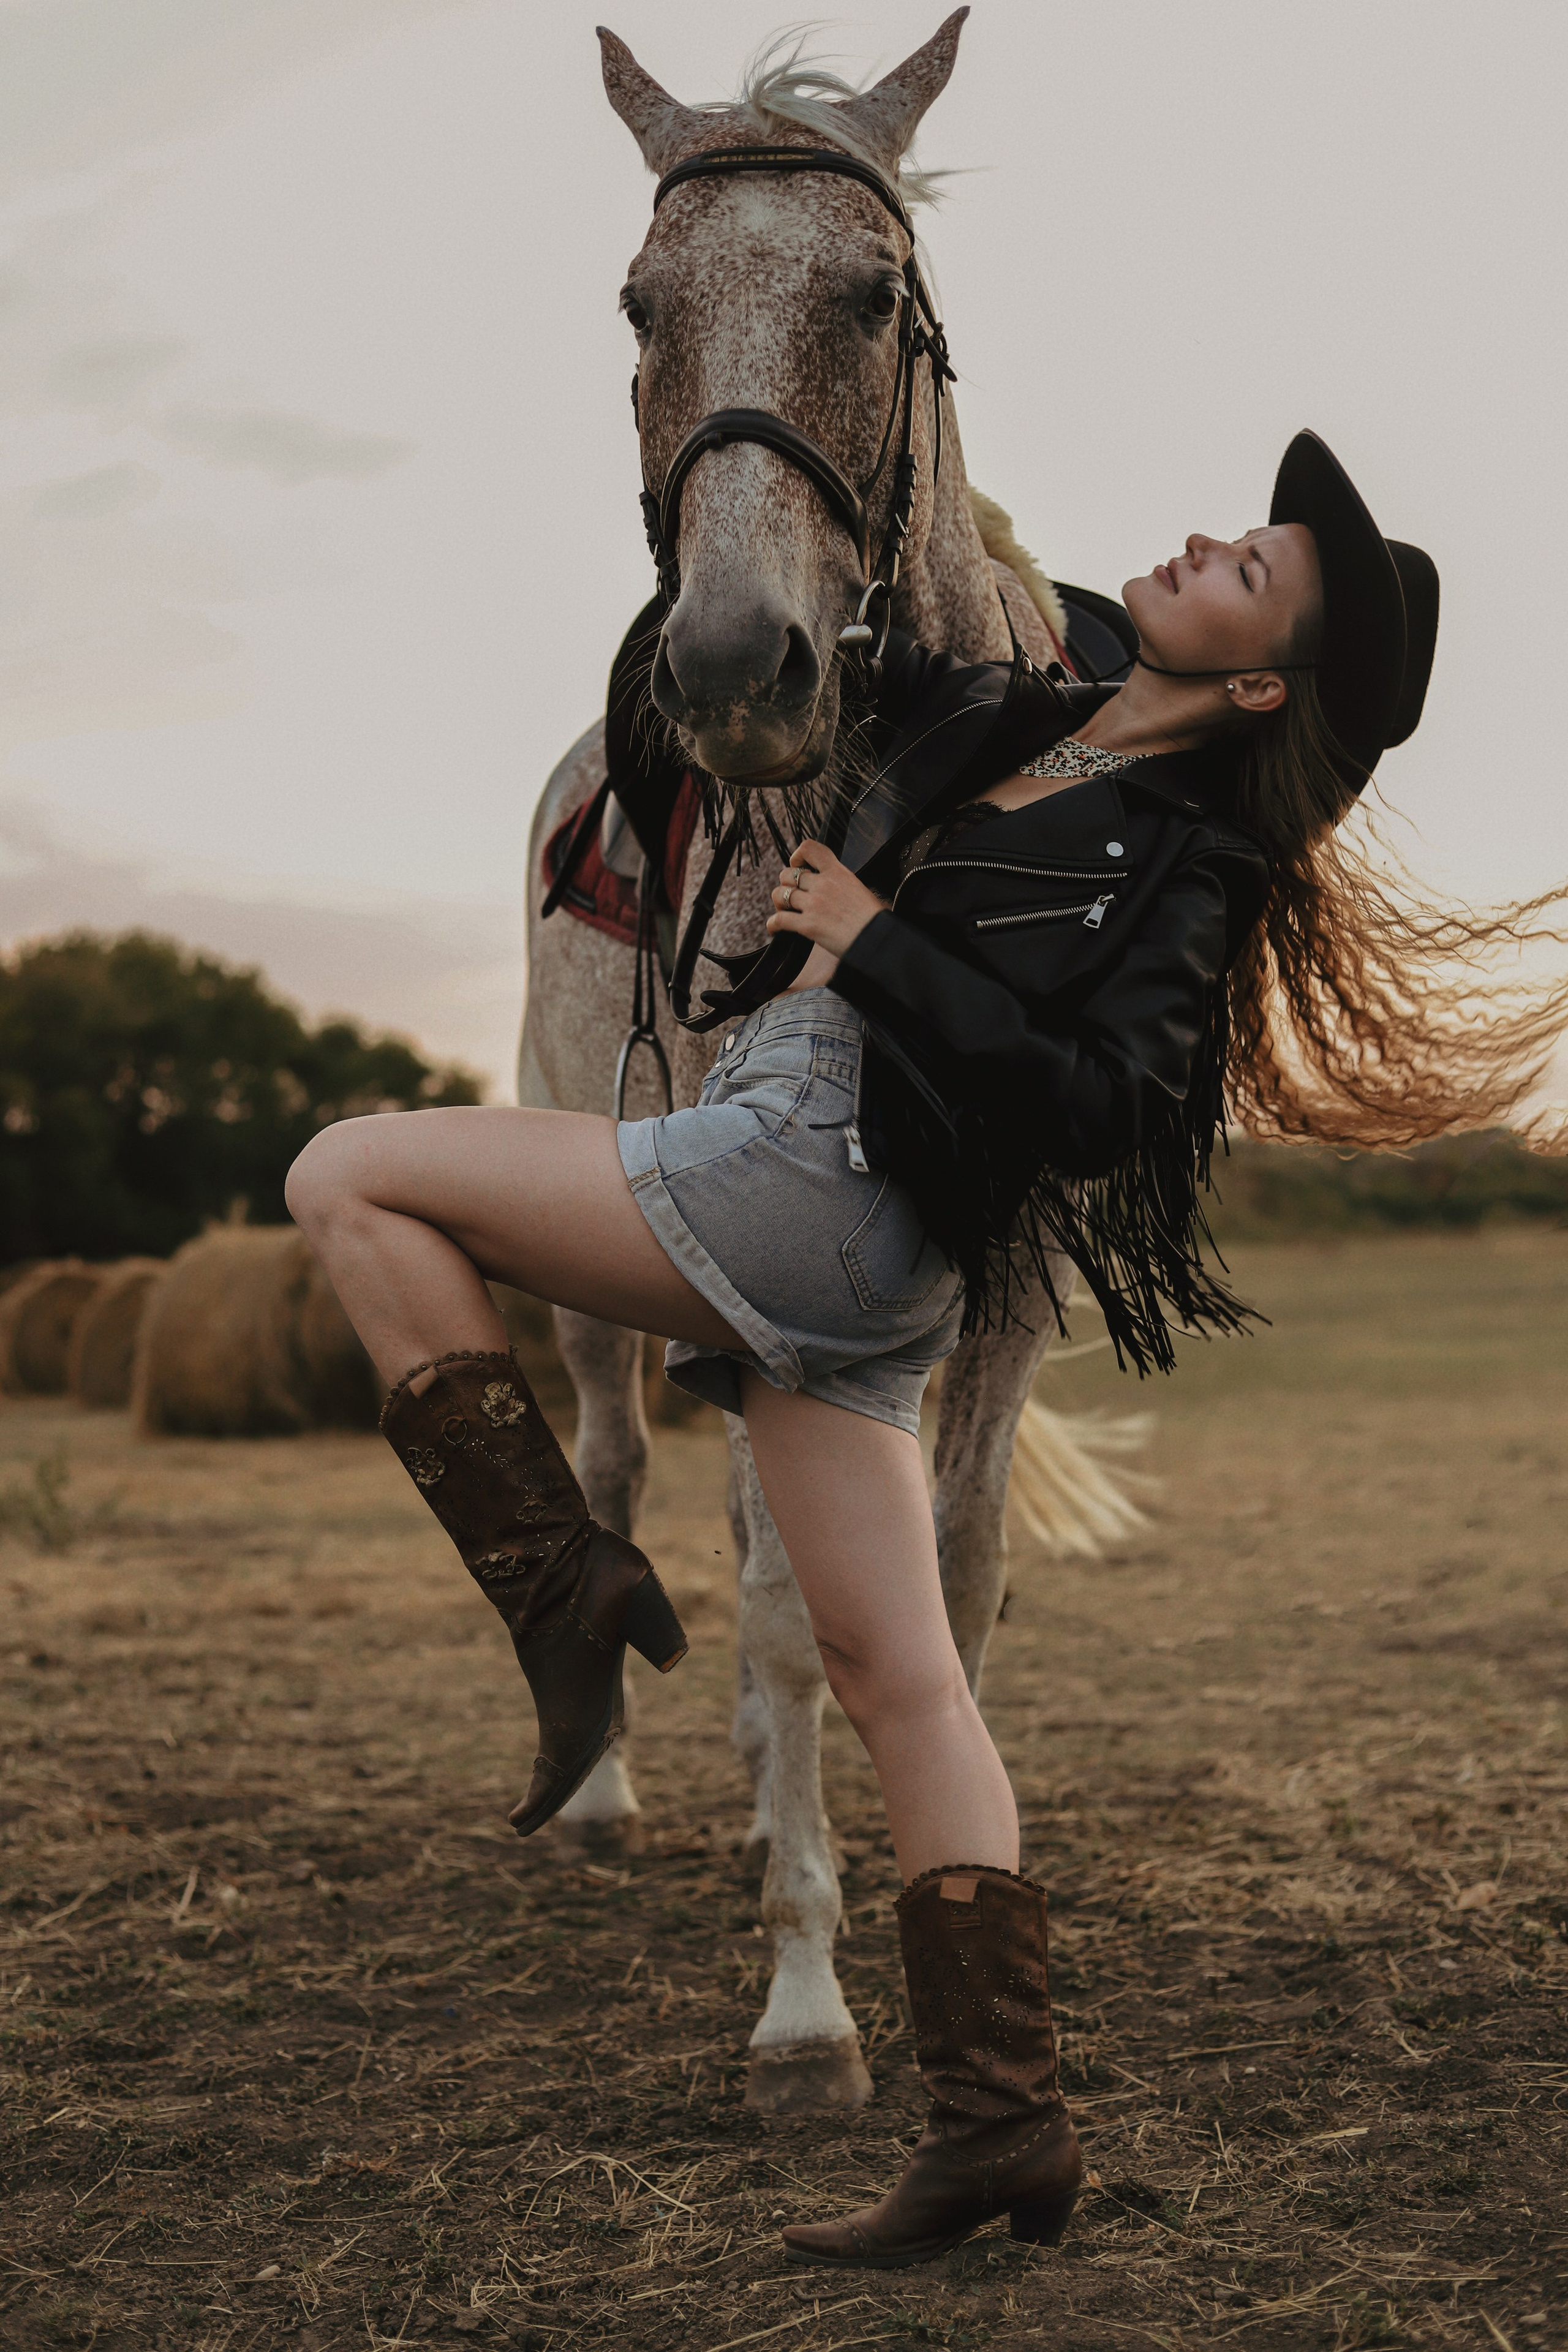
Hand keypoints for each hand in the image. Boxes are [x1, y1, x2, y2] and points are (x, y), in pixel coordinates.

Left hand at [765, 840, 886, 956]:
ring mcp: (814, 904)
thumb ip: (841, 884)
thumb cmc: (874, 919)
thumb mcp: (859, 889)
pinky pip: (779, 920)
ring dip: (778, 903)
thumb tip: (835, 890)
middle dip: (785, 885)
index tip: (797, 864)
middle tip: (791, 896)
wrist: (877, 939)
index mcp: (838, 872)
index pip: (810, 849)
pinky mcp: (808, 925)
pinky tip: (774, 929)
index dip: (797, 855)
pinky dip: (773, 924)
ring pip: (780, 895)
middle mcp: (823, 884)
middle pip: (788, 875)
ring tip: (784, 911)